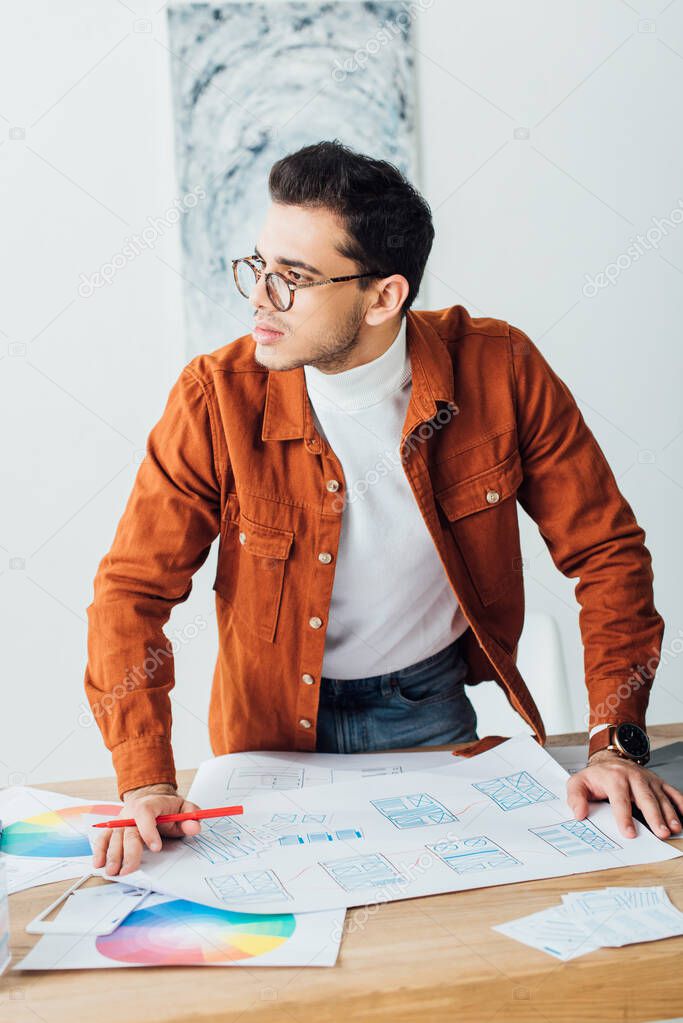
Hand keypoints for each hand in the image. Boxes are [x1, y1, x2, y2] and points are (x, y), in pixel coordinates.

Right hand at [91, 782, 201, 876]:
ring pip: (114, 837)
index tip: (156, 847)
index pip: (146, 814)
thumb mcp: (184, 808)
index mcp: (149, 804)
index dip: (149, 831)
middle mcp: (131, 812)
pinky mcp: (113, 829)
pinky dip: (99, 850)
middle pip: (128, 831)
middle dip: (128, 851)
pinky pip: (103, 838)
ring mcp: (120, 820)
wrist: (150, 799)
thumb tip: (194, 826)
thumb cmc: (167, 808)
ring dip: (112, 855)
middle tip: (129, 869)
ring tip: (113, 871)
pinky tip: (98, 863)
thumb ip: (190, 817)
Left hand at [567, 751, 682, 839]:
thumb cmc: (596, 776)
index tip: (629, 833)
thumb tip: (579, 814)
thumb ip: (575, 798)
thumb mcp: (578, 783)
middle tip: (661, 832)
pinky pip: (672, 792)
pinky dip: (681, 802)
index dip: (624, 817)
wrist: (610, 759)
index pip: (619, 800)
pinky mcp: (658, 782)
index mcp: (613, 778)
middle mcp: (633, 777)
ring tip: (674, 829)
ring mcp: (648, 779)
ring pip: (661, 797)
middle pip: (645, 798)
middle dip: (654, 816)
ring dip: (669, 813)